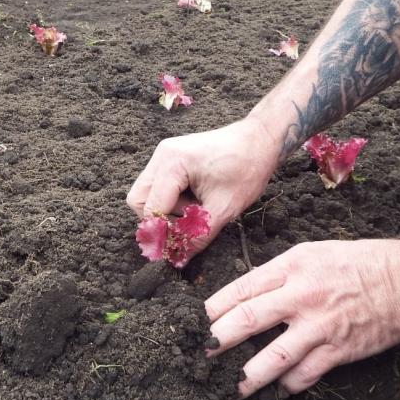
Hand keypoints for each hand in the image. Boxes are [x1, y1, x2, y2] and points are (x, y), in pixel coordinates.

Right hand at [126, 118, 278, 254]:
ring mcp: (164, 155)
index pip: (151, 208)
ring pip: (147, 194)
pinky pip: (158, 186)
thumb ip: (198, 236)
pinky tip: (196, 197)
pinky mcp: (170, 158)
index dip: (162, 232)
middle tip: (189, 222)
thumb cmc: (247, 168)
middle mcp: (161, 156)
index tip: (178, 247)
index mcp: (172, 163)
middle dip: (160, 219)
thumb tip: (178, 259)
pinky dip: (173, 199)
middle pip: (139, 200)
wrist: (260, 140)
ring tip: (198, 207)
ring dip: (168, 209)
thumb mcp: (224, 208)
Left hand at [205, 239, 399, 397]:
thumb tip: (250, 291)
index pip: (241, 288)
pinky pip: (305, 373)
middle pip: (247, 320)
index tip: (196, 319)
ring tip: (233, 386)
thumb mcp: (314, 252)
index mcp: (292, 266)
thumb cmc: (362, 261)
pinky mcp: (339, 349)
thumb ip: (281, 272)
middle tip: (200, 352)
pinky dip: (289, 384)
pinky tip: (280, 389)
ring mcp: (319, 325)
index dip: (214, 306)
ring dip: (248, 375)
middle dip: (218, 338)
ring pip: (272, 356)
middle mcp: (301, 295)